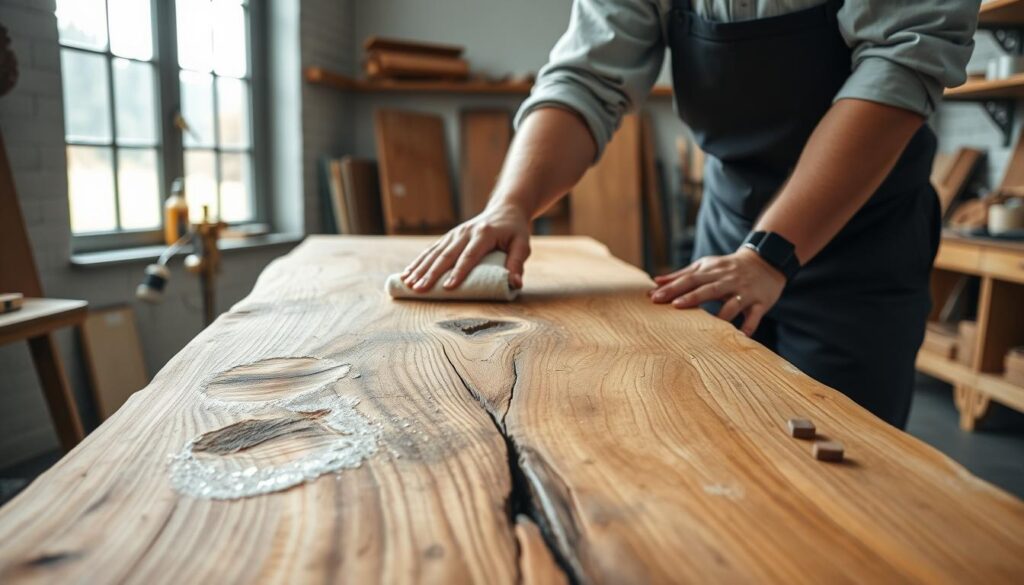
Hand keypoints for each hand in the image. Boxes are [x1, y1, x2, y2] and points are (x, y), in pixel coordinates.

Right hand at [401, 204, 531, 291]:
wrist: (504, 209)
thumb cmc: (514, 231)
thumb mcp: (522, 245)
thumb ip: (517, 263)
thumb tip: (514, 284)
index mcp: (484, 233)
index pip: (469, 256)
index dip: (459, 272)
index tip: (447, 288)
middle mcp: (465, 232)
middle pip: (446, 255)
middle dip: (431, 274)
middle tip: (419, 289)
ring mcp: (454, 233)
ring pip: (434, 252)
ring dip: (419, 269)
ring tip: (407, 284)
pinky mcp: (448, 236)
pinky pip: (431, 250)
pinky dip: (418, 262)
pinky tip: (407, 274)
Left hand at [648, 248, 785, 335]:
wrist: (766, 261)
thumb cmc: (728, 267)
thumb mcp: (706, 266)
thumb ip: (681, 275)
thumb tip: (655, 281)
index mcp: (712, 271)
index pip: (690, 279)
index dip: (673, 288)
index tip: (655, 297)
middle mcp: (728, 280)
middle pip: (709, 288)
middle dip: (692, 297)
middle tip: (674, 306)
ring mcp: (745, 291)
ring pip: (733, 303)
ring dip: (721, 314)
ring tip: (707, 326)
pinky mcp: (760, 302)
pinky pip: (755, 315)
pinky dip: (749, 326)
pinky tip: (740, 336)